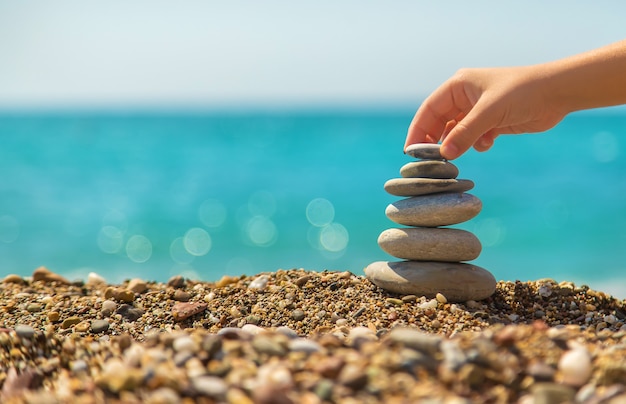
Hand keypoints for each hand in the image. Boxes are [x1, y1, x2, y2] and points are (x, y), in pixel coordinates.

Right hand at [404, 66, 567, 159]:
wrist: (558, 93)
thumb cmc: (522, 93)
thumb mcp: (489, 113)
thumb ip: (465, 133)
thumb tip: (444, 155)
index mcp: (458, 86)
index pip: (429, 110)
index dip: (418, 130)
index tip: (410, 152)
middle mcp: (465, 97)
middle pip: (439, 123)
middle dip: (436, 141)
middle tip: (430, 162)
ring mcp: (478, 110)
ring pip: (456, 133)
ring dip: (457, 145)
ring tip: (456, 158)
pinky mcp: (492, 122)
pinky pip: (473, 138)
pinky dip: (476, 144)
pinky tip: (487, 143)